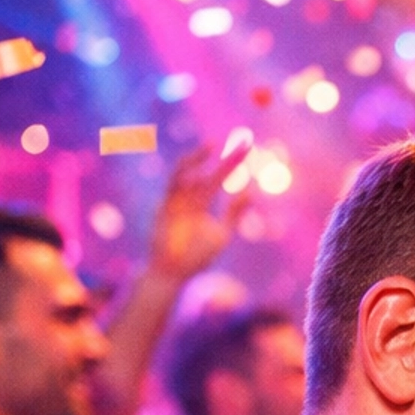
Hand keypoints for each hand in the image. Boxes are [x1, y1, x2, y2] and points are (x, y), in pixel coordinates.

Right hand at [143, 144, 247, 288]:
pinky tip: (196, 170)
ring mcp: (175, 201)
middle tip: (242, 142)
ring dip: (196, 159)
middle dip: (224, 159)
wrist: (173, 272)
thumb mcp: (222, 233)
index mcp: (201, 202)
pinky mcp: (164, 208)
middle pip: (208, 173)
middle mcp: (188, 197)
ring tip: (211, 145)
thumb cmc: (196, 256)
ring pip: (185, 173)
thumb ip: (235, 213)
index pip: (218, 178)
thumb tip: (250, 191)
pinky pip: (172, 188)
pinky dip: (182, 177)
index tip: (247, 148)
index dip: (231, 163)